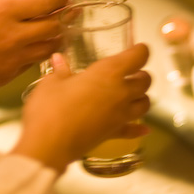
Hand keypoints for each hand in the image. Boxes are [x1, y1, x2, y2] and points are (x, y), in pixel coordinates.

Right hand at [0, 0, 71, 117]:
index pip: (48, 2)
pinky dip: (34, 55)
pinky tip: (26, 50)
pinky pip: (31, 63)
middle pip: (55, 26)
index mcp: (5, 12)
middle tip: (60, 13)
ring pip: (49, 48)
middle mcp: (16, 35)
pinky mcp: (8, 76)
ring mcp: (14, 58)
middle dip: (60, 18)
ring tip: (48, 32)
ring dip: (52, 39)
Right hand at [13, 45, 151, 172]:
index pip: (137, 57)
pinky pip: (132, 130)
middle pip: (145, 81)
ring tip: (134, 93)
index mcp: (108, 73)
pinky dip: (139, 129)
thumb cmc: (50, 108)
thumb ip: (60, 71)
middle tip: (133, 71)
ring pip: (145, 104)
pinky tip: (144, 130)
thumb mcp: (51, 83)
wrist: (49, 145)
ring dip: (142, 97)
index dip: (141, 50)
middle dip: (141, 74)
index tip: (138, 48)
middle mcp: (120, 93)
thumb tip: (58, 59)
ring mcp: (120, 116)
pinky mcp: (113, 134)